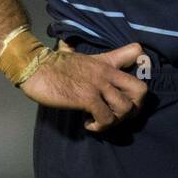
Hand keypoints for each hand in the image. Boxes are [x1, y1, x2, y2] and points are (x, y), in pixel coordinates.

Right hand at [18, 42, 148, 132]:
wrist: (35, 67)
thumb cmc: (53, 63)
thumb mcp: (79, 57)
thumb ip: (89, 61)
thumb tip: (75, 51)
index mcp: (107, 61)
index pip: (137, 52)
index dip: (141, 68)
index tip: (127, 85)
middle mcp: (108, 72)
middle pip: (142, 90)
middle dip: (135, 107)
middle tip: (118, 113)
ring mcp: (99, 85)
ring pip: (126, 108)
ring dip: (115, 121)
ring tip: (100, 121)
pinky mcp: (87, 98)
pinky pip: (106, 118)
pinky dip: (99, 126)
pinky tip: (87, 124)